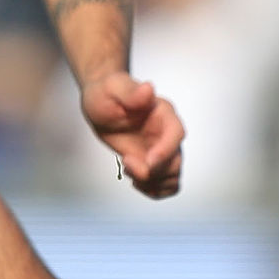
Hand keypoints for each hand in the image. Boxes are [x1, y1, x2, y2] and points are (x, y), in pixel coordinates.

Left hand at [81, 70, 183, 198]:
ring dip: (152, 182)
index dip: (166, 151)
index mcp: (163, 113)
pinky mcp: (154, 161)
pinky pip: (167, 183)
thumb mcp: (113, 88)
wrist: (103, 102)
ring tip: (128, 171)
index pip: (176, 134)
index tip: (148, 162)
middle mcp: (168, 132)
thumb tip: (148, 88)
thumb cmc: (107, 92)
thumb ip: (131, 91)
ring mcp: (163, 148)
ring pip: (173, 175)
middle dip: (152, 171)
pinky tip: (135, 181)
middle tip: (125, 163)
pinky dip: (155, 190)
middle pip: (175, 160)